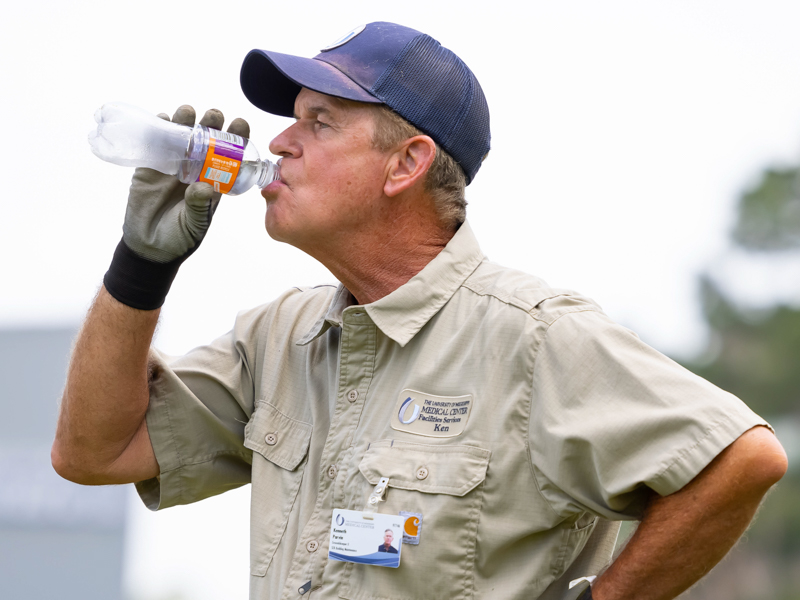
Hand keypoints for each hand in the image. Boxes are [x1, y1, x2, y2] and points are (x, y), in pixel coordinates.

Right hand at [103, 105, 250, 309]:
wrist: (150, 246)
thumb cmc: (180, 237)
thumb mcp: (195, 224)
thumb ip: (199, 206)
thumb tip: (203, 186)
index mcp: (214, 180)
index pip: (229, 155)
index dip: (236, 138)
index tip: (240, 124)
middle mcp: (196, 168)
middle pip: (207, 139)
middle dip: (212, 124)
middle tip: (214, 116)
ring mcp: (173, 165)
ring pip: (182, 136)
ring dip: (186, 121)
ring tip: (188, 112)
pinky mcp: (150, 166)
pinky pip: (155, 143)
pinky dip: (159, 129)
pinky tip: (163, 119)